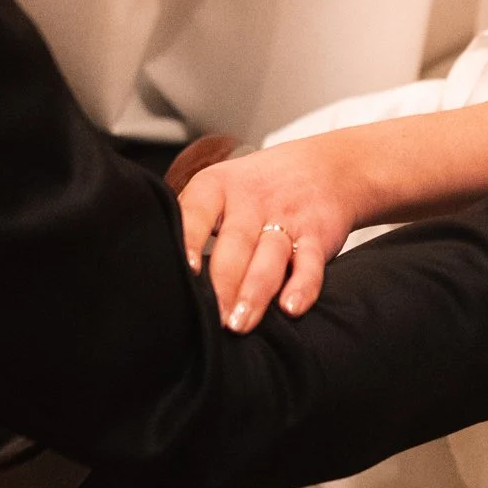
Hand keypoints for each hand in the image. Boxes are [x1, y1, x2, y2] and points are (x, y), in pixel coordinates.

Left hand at [177, 135, 364, 331]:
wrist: (326, 165)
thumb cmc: (258, 187)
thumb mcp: (221, 187)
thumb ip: (193, 221)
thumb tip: (160, 270)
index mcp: (218, 187)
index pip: (198, 210)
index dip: (189, 238)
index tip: (186, 268)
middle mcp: (252, 201)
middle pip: (236, 243)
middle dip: (224, 283)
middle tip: (214, 318)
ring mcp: (287, 218)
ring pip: (270, 257)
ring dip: (255, 292)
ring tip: (240, 322)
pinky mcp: (317, 236)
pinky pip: (310, 264)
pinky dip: (303, 286)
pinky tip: (291, 307)